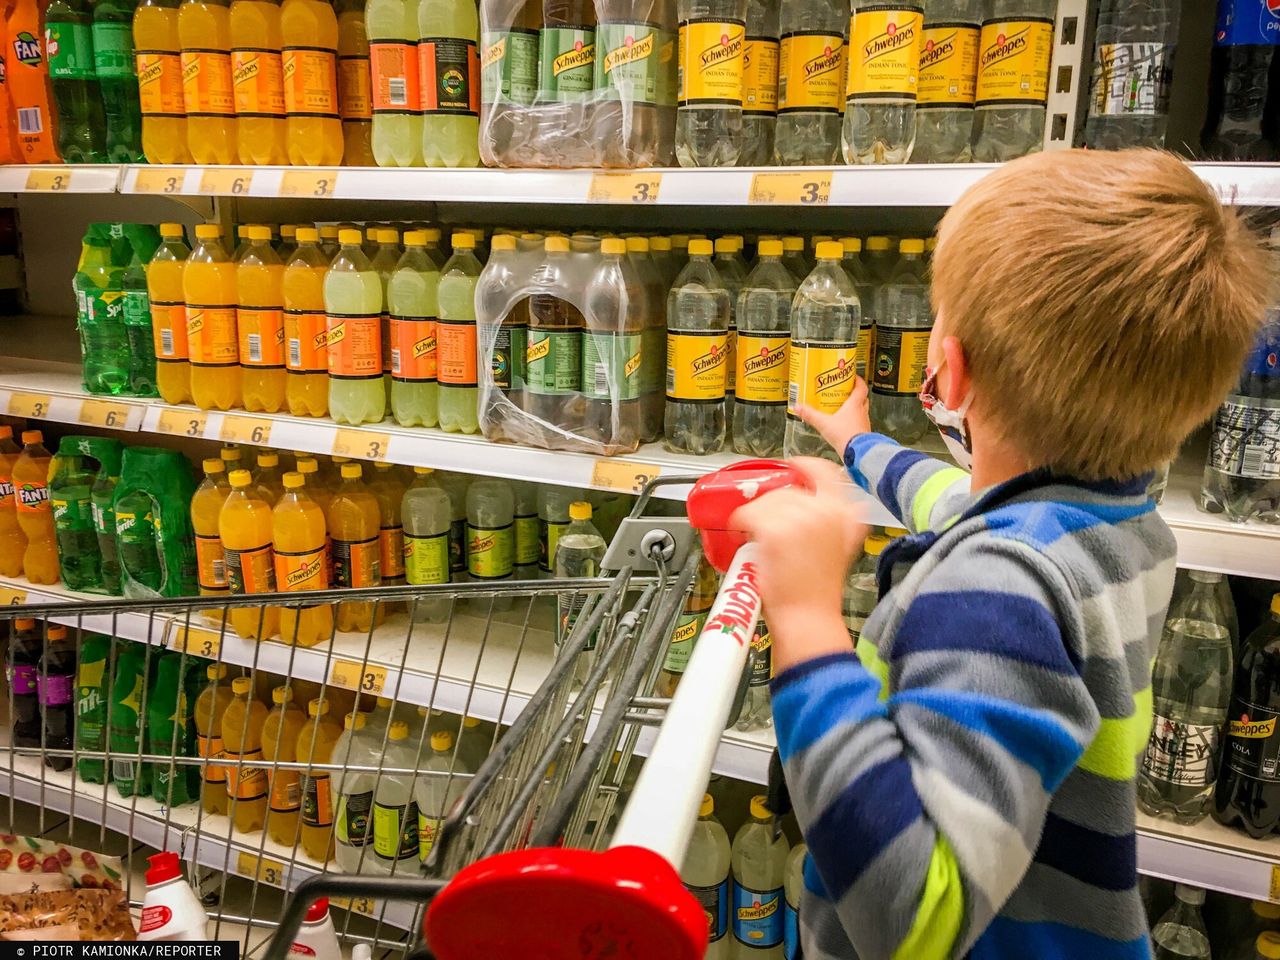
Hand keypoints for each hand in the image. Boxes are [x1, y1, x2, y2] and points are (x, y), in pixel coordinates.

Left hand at [730, 458, 869, 673]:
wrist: (808, 620)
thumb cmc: (817, 592)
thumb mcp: (836, 547)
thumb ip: (829, 520)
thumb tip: (805, 503)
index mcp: (848, 514)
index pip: (825, 472)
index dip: (804, 467)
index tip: (791, 468)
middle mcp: (829, 511)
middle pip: (788, 490)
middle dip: (772, 506)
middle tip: (766, 527)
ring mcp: (803, 518)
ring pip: (766, 501)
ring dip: (756, 517)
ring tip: (758, 539)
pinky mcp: (776, 529)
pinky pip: (748, 514)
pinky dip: (740, 524)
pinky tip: (744, 537)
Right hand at [794, 377, 871, 459]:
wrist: (857, 453)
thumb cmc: (845, 436)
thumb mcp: (823, 423)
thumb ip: (810, 415)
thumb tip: (798, 407)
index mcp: (855, 404)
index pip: (861, 387)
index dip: (857, 380)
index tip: (851, 377)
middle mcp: (862, 412)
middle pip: (862, 398)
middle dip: (854, 393)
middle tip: (844, 391)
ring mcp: (864, 423)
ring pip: (861, 411)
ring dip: (854, 408)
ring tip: (841, 408)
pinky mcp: (863, 434)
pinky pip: (859, 423)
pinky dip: (853, 421)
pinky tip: (843, 425)